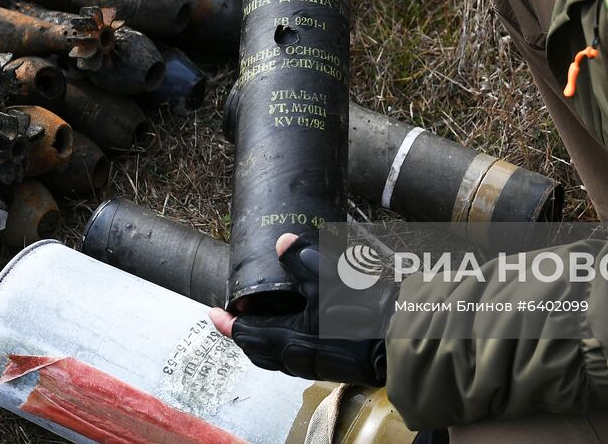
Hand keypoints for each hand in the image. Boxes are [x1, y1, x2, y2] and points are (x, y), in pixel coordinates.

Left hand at [209, 232, 390, 386]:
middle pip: (255, 350)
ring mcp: (308, 366)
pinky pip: (289, 358)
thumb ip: (300, 259)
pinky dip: (278, 345)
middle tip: (232, 317)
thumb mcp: (326, 277)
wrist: (394, 340)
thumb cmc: (359, 311)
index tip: (213, 313)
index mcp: (286, 339)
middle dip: (241, 334)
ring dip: (260, 341)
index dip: (227, 323)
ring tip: (256, 322)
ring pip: (273, 357)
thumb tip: (281, 242)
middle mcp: (292, 358)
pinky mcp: (324, 366)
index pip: (245, 333)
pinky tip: (288, 330)